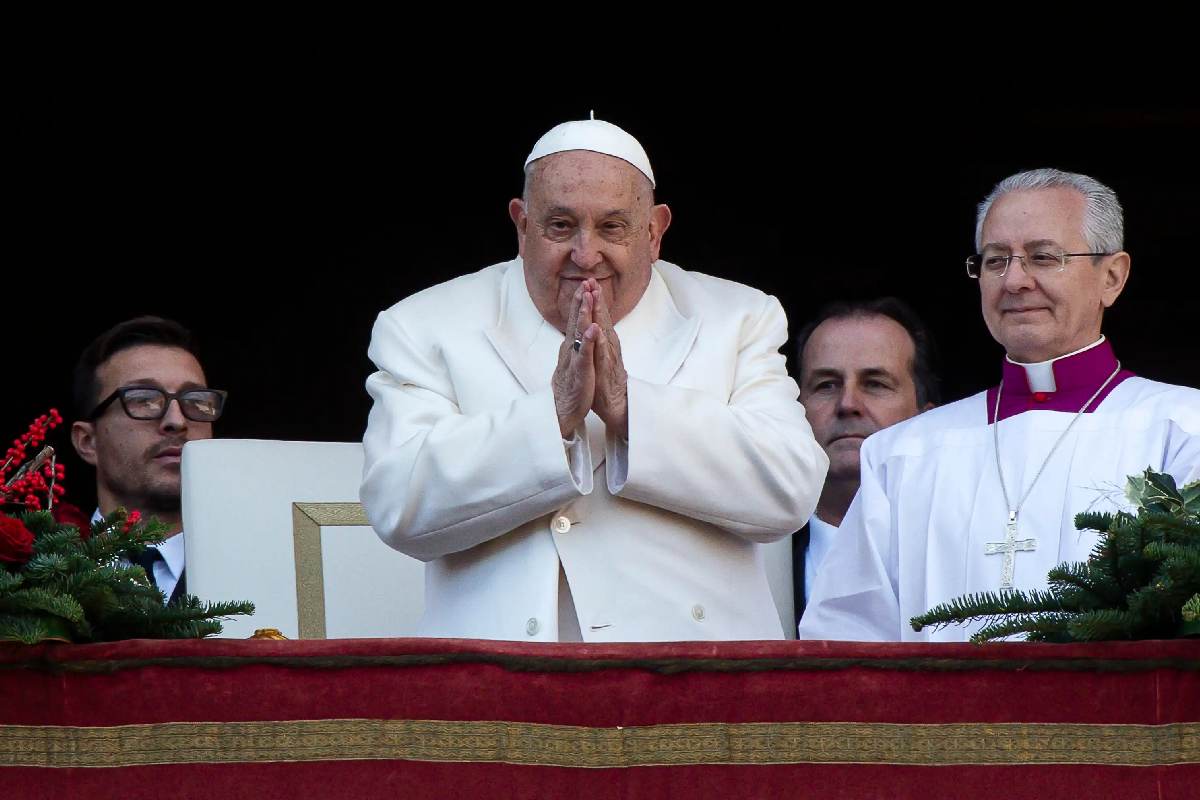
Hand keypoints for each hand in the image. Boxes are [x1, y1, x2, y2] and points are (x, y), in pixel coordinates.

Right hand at [551, 282, 599, 437]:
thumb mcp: (573, 361)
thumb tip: (577, 331)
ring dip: (583, 315)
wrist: (563, 410)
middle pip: (575, 322)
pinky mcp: (580, 372)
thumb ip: (575, 345)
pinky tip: (593, 330)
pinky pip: (584, 355)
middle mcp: (571, 350)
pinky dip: (589, 342)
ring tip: (587, 299)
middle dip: (580, 302)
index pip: (575, 320)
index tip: (585, 285)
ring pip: (579, 334)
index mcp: (571, 347)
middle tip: (585, 283)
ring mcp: (574, 360)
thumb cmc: (570, 386)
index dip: (579, 303)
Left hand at [589, 280, 628, 438]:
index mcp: (604, 343)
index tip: (588, 283)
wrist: (617, 405)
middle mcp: (608, 347)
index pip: (599, 318)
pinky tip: (598, 331)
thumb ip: (596, 344)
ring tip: (595, 297)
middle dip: (597, 300)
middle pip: (603, 320)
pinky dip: (601, 342)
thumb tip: (593, 328)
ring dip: (600, 314)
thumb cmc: (605, 383)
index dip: (593, 301)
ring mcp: (609, 357)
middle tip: (592, 281)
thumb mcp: (598, 359)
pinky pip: (604, 354)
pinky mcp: (608, 370)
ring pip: (604, 332)